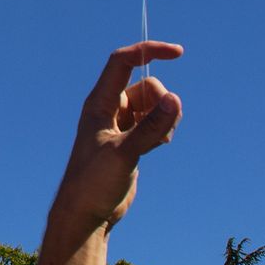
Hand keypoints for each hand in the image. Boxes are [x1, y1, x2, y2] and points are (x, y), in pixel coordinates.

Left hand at [46, 41, 182, 246]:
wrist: (86, 213)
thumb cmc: (93, 183)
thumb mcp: (124, 154)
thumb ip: (150, 128)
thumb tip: (175, 100)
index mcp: (99, 103)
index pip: (123, 62)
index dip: (148, 51)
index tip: (177, 53)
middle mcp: (108, 109)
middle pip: (145, 85)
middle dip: (161, 99)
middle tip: (163, 126)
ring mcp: (120, 125)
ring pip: (152, 104)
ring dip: (164, 116)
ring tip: (160, 140)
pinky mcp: (130, 140)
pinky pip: (153, 121)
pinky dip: (162, 128)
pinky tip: (159, 146)